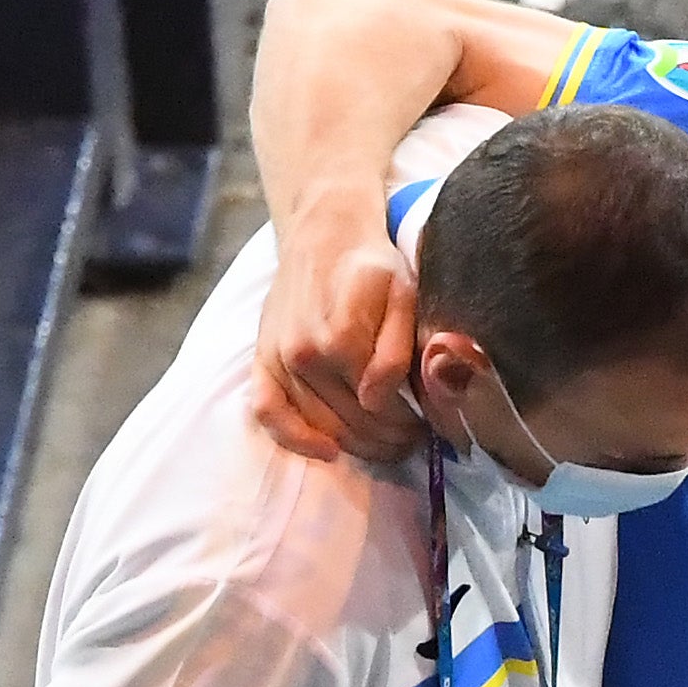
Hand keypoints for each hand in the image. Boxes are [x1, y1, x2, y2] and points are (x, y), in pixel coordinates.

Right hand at [254, 227, 423, 462]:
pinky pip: (267, 413)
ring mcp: (278, 359)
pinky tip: (325, 451)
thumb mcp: (402, 297)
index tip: (425, 424)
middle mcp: (303, 353)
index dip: (407, 422)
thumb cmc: (371, 266)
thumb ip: (394, 351)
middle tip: (411, 439)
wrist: (324, 236)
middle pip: (351, 422)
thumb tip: (377, 399)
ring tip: (386, 444)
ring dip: (358, 445)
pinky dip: (293, 439)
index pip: (378, 407)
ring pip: (320, 426)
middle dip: (388, 439)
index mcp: (341, 338)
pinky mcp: (262, 360)